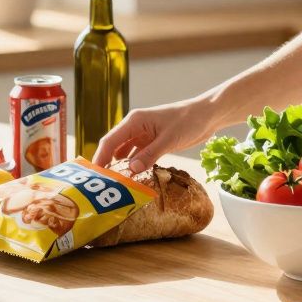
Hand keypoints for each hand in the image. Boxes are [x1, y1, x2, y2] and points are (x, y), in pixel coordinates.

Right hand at [92, 97, 222, 172]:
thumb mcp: (169, 139)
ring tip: (116, 186)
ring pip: (126, 154)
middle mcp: (136, 127)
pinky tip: (133, 179)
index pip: (110, 140)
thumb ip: (149, 154)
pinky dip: (135, 167)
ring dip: (122, 167)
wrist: (208, 115)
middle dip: (108, 165)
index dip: (99, 157)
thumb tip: (131, 170)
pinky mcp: (153, 142)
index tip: (93, 175)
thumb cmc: (189, 120)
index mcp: (134, 121)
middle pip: (115, 147)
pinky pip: (139, 156)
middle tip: (103, 185)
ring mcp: (144, 135)